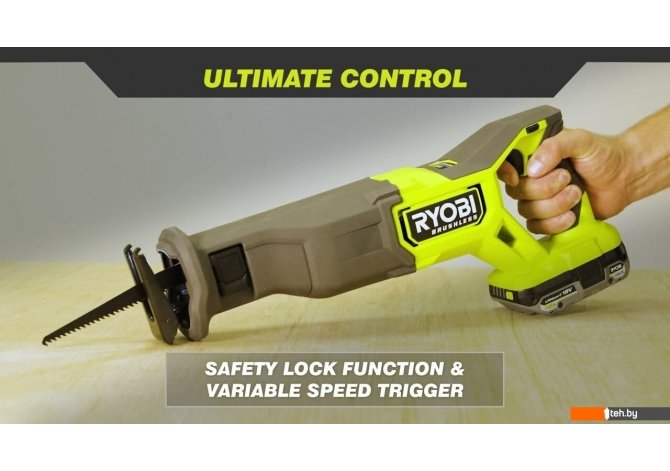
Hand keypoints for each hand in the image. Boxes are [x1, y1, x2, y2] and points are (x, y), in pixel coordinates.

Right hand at [497, 129, 631, 233]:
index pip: (504, 164)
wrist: (624, 177)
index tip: (517, 176)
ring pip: (528, 211)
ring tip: (576, 194)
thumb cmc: (604, 155)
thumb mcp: (580, 140)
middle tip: (568, 178)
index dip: (504, 173)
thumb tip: (533, 168)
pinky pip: (539, 228)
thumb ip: (556, 146)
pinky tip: (571, 215)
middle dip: (544, 189)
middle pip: (516, 192)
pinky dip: (555, 223)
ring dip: (554, 205)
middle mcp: (533, 178)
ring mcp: (540, 200)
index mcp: (534, 156)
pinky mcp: (550, 218)